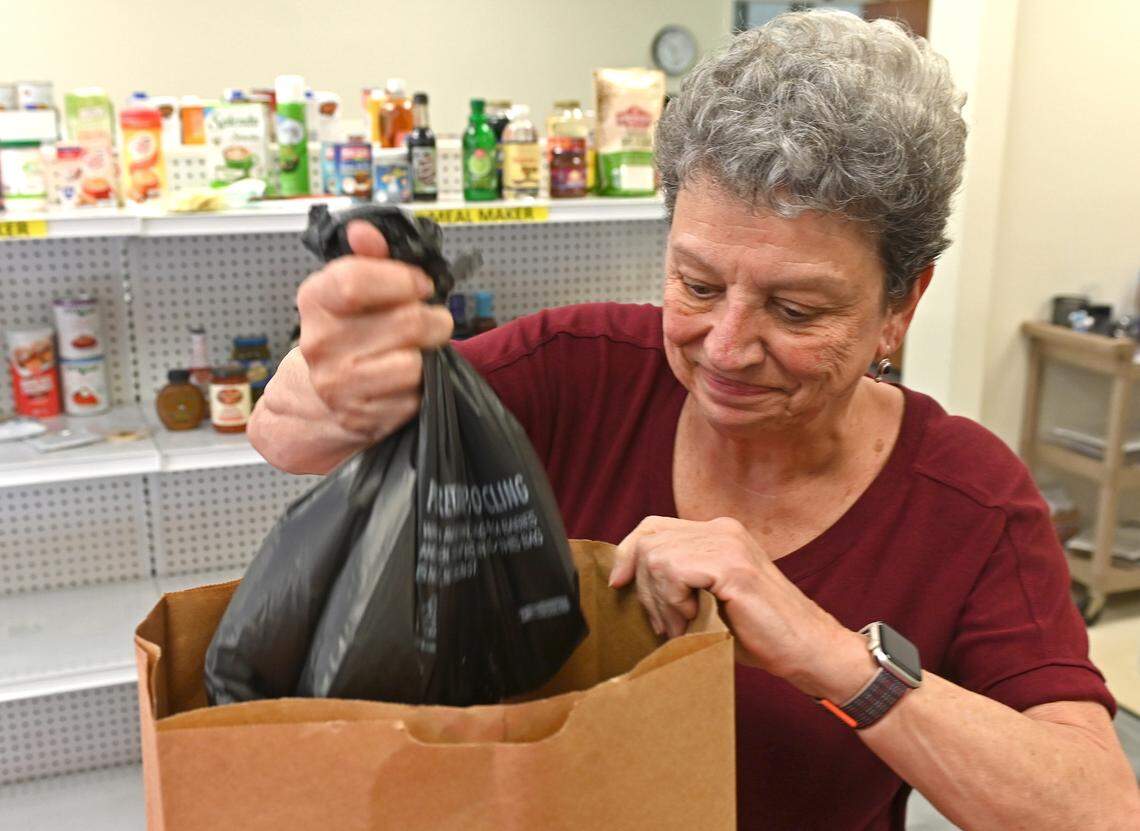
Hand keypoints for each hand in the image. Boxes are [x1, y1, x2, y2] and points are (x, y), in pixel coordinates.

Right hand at [296, 221, 453, 440]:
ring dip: (428, 354)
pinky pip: (413, 395)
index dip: (402, 278)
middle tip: (432, 319)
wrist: (320, 399)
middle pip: (407, 322)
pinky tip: (405, 380)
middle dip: (433, 319)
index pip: (356, 280)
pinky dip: (420, 386)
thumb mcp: (351, 289)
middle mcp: (320, 344)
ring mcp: (339, 384)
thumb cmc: (348, 334)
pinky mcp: (363, 416)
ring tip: (418, 349)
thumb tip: (364, 231)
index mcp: (315, 301)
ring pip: (413, 363)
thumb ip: (367, 258)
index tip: (420, 284)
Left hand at [609, 516, 873, 699]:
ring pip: (656, 556)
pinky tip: (695, 618)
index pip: (652, 525)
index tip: (619, 585)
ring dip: (660, 600)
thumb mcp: (707, 598)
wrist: (806, 650)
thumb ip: (678, 580)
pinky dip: (673, 601)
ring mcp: (729, 544)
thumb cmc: (757, 633)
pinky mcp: (732, 566)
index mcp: (717, 533)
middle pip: (648, 540)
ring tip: (683, 624)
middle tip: (665, 623)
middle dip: (644, 588)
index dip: (627, 553)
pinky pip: (674, 571)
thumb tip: (625, 579)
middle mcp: (722, 529)